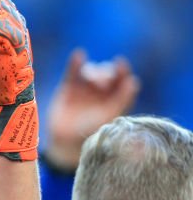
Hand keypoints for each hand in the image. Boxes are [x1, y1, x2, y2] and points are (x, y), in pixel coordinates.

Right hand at [43, 48, 140, 171]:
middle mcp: (101, 92)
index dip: (122, 71)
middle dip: (106, 73)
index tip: (120, 65)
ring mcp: (85, 90)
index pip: (122, 80)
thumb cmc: (91, 133)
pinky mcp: (69, 88)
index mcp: (115, 99)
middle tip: (102, 82)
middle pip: (108, 74)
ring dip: (93, 71)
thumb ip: (122, 100)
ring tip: (89, 79)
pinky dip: (76, 63)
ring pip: (92, 71)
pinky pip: (72, 72)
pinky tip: (79, 55)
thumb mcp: (110, 117)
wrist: (66, 144)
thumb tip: (133, 81)